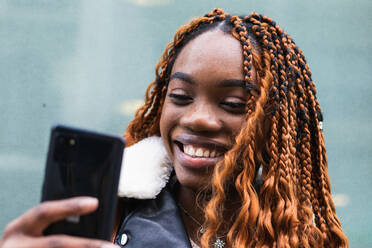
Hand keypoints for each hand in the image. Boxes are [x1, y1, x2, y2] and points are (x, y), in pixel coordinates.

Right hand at [0, 197, 118, 247]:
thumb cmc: (23, 244)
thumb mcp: (30, 231)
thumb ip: (52, 224)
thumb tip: (90, 214)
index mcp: (19, 229)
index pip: (44, 212)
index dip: (69, 207)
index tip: (94, 203)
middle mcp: (17, 247)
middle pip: (56, 243)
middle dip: (86, 245)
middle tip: (111, 247)